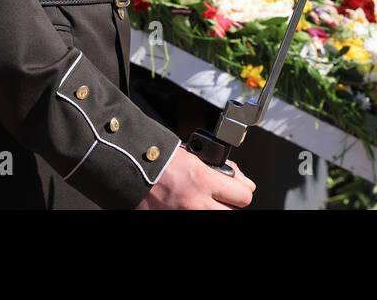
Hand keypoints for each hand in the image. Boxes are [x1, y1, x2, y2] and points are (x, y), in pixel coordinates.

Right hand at [135, 145, 255, 209]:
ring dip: (215, 208)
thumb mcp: (194, 157)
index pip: (243, 195)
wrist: (133, 168)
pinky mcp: (174, 219)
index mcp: (203, 180)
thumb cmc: (160, 159)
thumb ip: (217, 168)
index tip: (240, 188)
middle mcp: (197, 203)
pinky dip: (198, 212)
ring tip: (207, 201)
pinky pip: (197, 219)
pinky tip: (193, 205)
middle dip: (231, 203)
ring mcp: (185, 215)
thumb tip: (238, 178)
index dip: (242, 189)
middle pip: (234, 212)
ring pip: (218, 217)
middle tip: (224, 196)